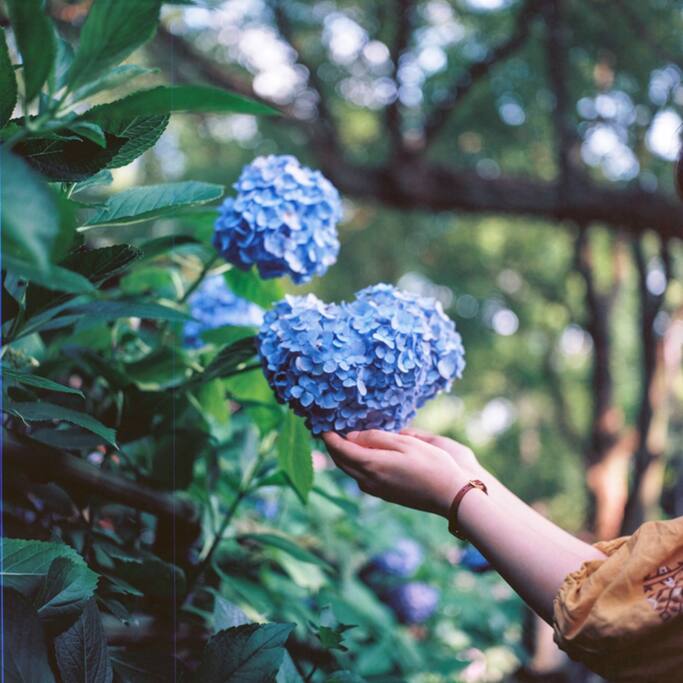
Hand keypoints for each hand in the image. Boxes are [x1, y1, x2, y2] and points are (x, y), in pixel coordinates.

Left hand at [322, 430, 468, 516]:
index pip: (339, 449)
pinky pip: (360, 476)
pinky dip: (355, 463)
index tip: (323, 424)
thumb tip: (351, 437)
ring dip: (343, 455)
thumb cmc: (431, 464)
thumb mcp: (404, 442)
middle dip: (332, 445)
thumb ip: (375, 438)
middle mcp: (367, 480)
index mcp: (371, 465)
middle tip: (329, 429)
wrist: (449, 496)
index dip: (329, 436)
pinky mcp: (383, 494)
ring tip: (343, 438)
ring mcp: (374, 490)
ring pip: (349, 470)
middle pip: (340, 461)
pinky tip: (362, 453)